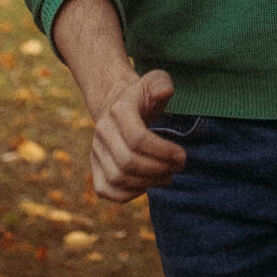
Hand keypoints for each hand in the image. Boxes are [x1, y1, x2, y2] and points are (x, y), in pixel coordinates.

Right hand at [89, 66, 186, 203]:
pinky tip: (146, 185)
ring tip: (167, 176)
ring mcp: (96, 151)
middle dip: (158, 169)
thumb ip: (161, 84)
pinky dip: (127, 195)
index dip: (163, 151)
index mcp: (118, 111)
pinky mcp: (94, 167)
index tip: (182, 155)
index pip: (138, 139)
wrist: (116, 104)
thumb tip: (165, 91)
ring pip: (117, 178)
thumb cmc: (143, 95)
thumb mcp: (155, 81)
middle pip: (128, 162)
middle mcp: (102, 132)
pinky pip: (105, 190)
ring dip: (147, 183)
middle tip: (177, 167)